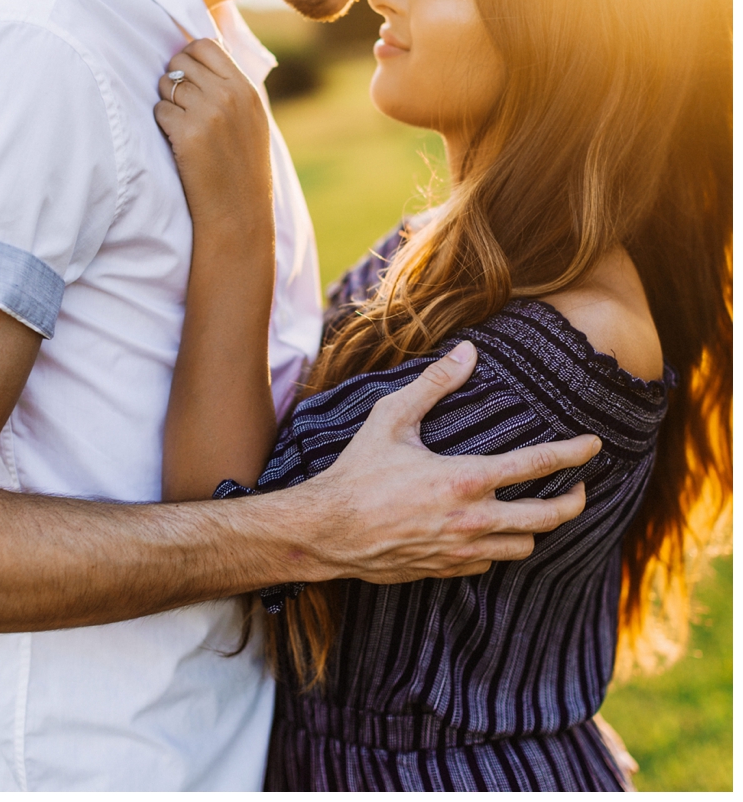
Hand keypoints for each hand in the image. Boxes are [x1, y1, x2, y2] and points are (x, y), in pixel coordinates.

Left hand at [154, 39, 272, 232]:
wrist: (239, 211)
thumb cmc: (243, 167)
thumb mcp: (252, 119)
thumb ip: (232, 86)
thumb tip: (202, 52)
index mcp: (246, 89)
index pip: (206, 45)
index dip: (189, 57)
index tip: (188, 78)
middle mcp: (228, 95)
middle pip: (181, 61)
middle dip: (174, 78)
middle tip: (181, 104)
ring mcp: (208, 112)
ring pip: (167, 84)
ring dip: (167, 101)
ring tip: (181, 125)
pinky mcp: (187, 132)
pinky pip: (159, 109)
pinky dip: (163, 123)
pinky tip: (178, 141)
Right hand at [298, 340, 598, 580]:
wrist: (327, 532)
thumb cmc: (357, 470)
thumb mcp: (391, 417)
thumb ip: (434, 383)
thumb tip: (469, 350)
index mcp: (464, 479)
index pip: (536, 464)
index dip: (572, 452)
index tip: (594, 444)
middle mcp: (472, 520)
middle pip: (548, 517)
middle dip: (574, 501)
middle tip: (581, 487)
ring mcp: (462, 550)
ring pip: (525, 546)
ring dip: (538, 527)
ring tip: (539, 509)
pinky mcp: (447, 570)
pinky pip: (491, 563)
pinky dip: (500, 546)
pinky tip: (492, 529)